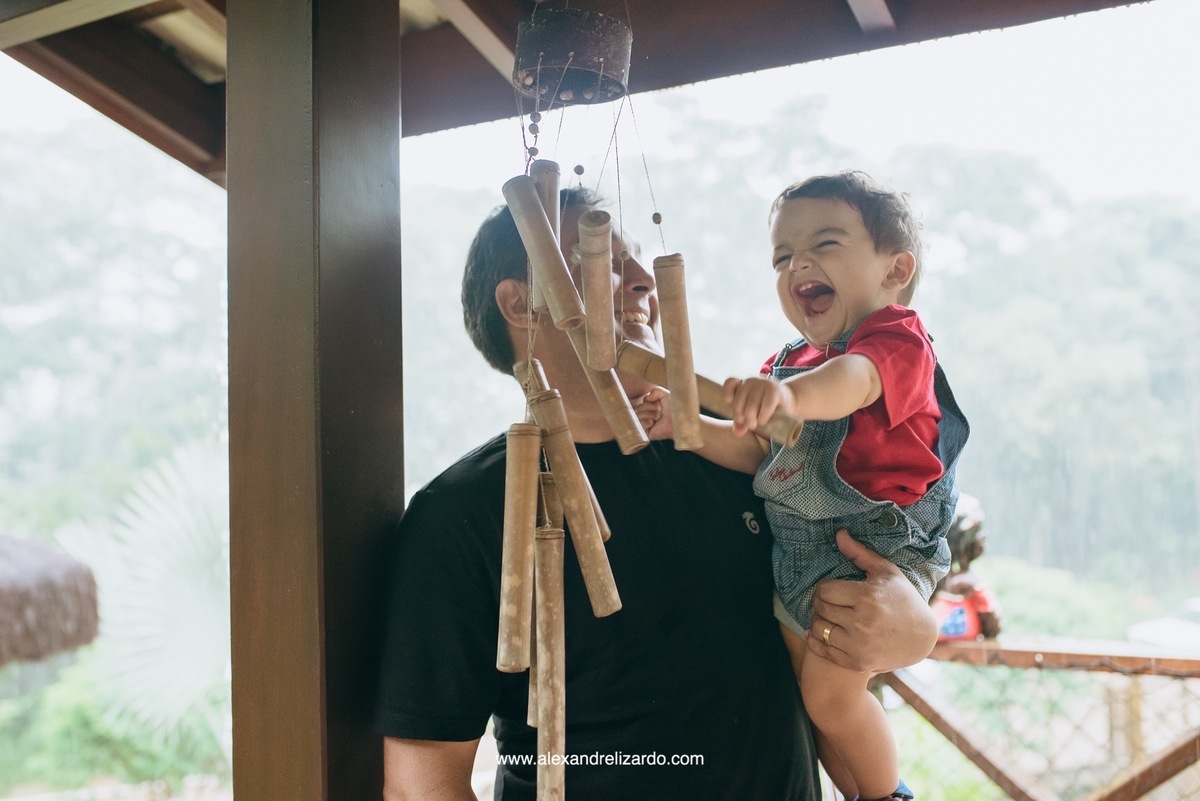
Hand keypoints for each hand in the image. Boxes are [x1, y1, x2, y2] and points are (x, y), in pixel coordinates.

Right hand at [632, 387, 672, 439]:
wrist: (680, 420)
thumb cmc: (676, 409)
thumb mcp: (667, 395)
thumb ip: (656, 391)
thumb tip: (647, 398)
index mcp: (653, 406)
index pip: (642, 401)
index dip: (649, 401)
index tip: (659, 403)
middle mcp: (649, 415)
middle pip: (638, 408)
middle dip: (649, 407)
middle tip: (660, 411)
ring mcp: (648, 424)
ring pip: (638, 416)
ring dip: (649, 414)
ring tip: (658, 417)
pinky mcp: (647, 433)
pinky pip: (639, 425)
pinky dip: (645, 422)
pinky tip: (652, 423)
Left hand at [723, 376, 792, 436]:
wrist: (788, 404)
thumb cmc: (766, 409)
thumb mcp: (751, 415)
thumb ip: (741, 423)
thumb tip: (737, 432)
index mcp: (742, 385)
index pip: (730, 383)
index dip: (728, 393)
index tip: (730, 403)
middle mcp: (751, 382)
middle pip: (738, 400)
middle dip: (741, 416)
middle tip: (748, 423)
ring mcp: (763, 384)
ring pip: (751, 404)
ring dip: (752, 418)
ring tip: (756, 424)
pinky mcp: (775, 391)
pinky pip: (766, 404)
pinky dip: (763, 415)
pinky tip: (763, 421)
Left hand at [807, 529, 937, 673]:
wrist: (921, 638)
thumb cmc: (903, 599)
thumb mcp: (886, 572)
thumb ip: (860, 553)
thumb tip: (839, 534)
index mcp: (868, 597)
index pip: (824, 590)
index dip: (824, 587)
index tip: (831, 588)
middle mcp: (862, 622)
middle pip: (820, 608)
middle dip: (820, 603)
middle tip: (828, 602)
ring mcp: (859, 645)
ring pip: (819, 629)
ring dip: (819, 621)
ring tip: (828, 616)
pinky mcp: (857, 662)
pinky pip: (824, 650)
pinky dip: (819, 641)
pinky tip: (826, 632)